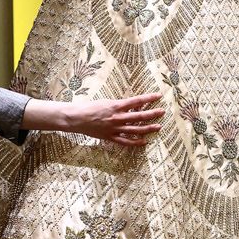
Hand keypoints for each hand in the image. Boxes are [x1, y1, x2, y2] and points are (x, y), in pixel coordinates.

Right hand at [25, 93, 163, 146]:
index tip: (158, 96)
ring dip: (148, 128)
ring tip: (158, 127)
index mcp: (116, 105)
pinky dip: (136, 142)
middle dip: (152, 114)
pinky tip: (144, 141)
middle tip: (162, 112)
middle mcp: (117, 117)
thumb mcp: (106, 101)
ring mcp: (114, 128)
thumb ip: (120, 104)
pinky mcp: (110, 137)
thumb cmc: (90, 107)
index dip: (148, 99)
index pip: (136, 101)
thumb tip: (135, 105)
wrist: (76, 118)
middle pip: (139, 116)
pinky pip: (126, 141)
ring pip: (135, 129)